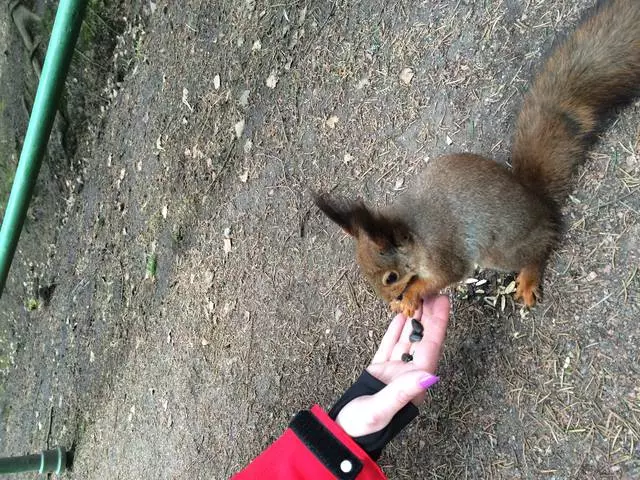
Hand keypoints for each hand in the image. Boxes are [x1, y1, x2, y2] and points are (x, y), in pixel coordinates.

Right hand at [335, 295, 449, 436]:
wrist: (343, 433)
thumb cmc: (362, 427)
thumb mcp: (382, 410)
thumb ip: (403, 392)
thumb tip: (430, 377)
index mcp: (413, 383)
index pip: (430, 347)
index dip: (438, 324)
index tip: (444, 302)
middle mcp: (408, 375)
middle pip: (422, 339)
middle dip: (429, 315)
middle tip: (433, 291)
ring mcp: (393, 371)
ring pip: (407, 338)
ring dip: (413, 318)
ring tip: (419, 296)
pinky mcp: (379, 369)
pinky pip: (390, 344)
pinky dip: (395, 329)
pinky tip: (400, 315)